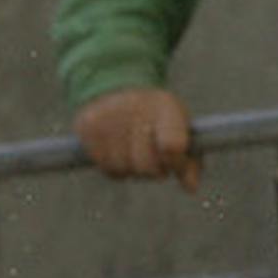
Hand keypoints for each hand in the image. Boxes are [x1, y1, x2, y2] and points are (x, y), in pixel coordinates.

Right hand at [74, 87, 202, 192]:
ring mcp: (107, 118)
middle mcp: (134, 109)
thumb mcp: (181, 129)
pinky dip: (115, 166)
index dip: (176, 162)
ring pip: (124, 169)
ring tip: (135, 151)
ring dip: (133, 169)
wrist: (117, 89)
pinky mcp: (86, 127)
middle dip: (155, 169)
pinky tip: (119, 150)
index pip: (173, 146)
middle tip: (155, 157)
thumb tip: (191, 188)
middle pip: (147, 166)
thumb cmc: (158, 117)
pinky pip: (105, 167)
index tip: (174, 158)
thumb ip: (190, 159)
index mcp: (165, 107)